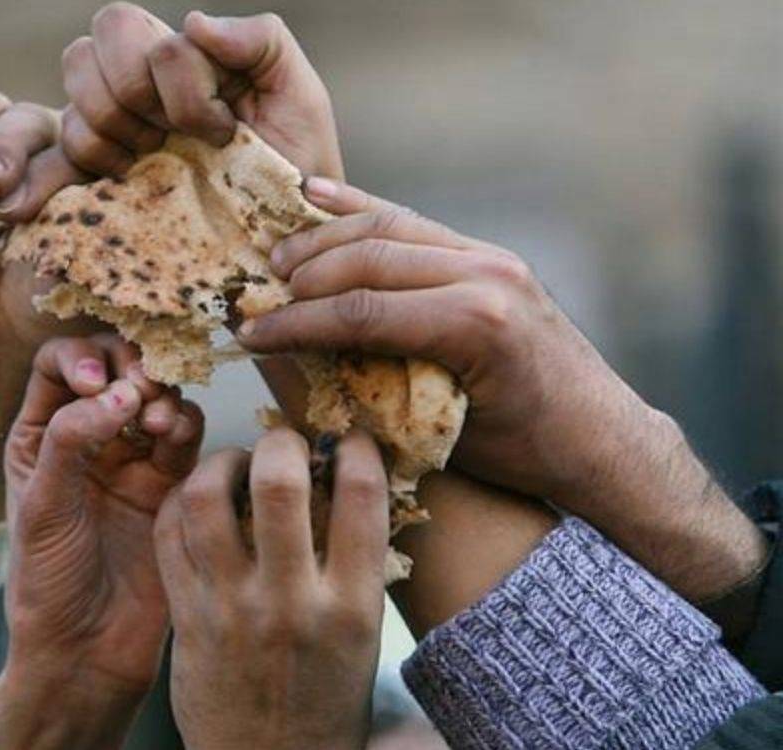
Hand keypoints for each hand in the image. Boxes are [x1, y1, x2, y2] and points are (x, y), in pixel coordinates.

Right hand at [0, 2, 86, 349]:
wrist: (4, 333)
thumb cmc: (63, 302)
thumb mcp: (94, 275)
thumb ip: (104, 234)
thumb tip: (116, 210)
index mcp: (104, 157)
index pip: (97, 137)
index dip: (85, 164)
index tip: (80, 207)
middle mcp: (51, 136)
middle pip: (36, 124)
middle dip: (19, 162)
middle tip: (8, 210)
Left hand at [0, 334, 202, 748]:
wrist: (89, 649)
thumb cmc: (49, 583)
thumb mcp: (43, 506)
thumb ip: (72, 441)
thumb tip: (119, 394)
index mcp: (40, 435)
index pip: (58, 363)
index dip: (81, 357)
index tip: (96, 384)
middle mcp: (87, 438)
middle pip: (115, 367)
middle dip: (130, 367)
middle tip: (139, 389)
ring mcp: (132, 459)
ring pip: (156, 396)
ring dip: (160, 396)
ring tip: (155, 424)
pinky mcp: (172, 484)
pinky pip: (186, 436)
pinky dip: (185, 425)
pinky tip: (173, 439)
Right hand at [59, 3, 342, 179]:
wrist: (285, 236)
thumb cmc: (296, 165)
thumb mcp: (299, 95)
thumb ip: (260, 39)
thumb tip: (192, 22)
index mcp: (182, 56)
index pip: (137, 31)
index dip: (180, 86)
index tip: (223, 130)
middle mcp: (139, 81)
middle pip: (91, 47)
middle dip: (138, 96)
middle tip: (177, 138)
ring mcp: (112, 126)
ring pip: (74, 93)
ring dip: (117, 131)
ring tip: (157, 160)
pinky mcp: (94, 174)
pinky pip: (62, 152)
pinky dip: (92, 161)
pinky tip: (127, 179)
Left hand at [154, 428, 388, 749]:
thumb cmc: (323, 698)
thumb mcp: (362, 635)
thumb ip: (355, 563)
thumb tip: (346, 481)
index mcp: (352, 605)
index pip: (362, 497)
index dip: (356, 449)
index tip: (349, 440)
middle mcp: (291, 602)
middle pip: (280, 483)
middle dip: (281, 442)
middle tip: (283, 443)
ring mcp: (231, 608)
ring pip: (207, 499)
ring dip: (221, 462)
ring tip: (234, 463)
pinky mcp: (186, 618)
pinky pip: (170, 535)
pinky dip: (181, 501)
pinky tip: (198, 498)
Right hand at [237, 177, 767, 600]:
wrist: (602, 438)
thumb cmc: (525, 454)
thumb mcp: (444, 435)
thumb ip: (376, 392)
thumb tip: (297, 368)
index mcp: (475, 323)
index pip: (360, 311)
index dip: (295, 323)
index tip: (248, 335)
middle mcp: (485, 275)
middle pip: (367, 257)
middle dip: (302, 276)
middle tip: (255, 297)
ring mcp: (491, 257)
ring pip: (388, 227)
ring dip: (324, 239)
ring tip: (276, 259)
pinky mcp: (489, 255)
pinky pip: (415, 224)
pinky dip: (363, 210)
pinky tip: (319, 198)